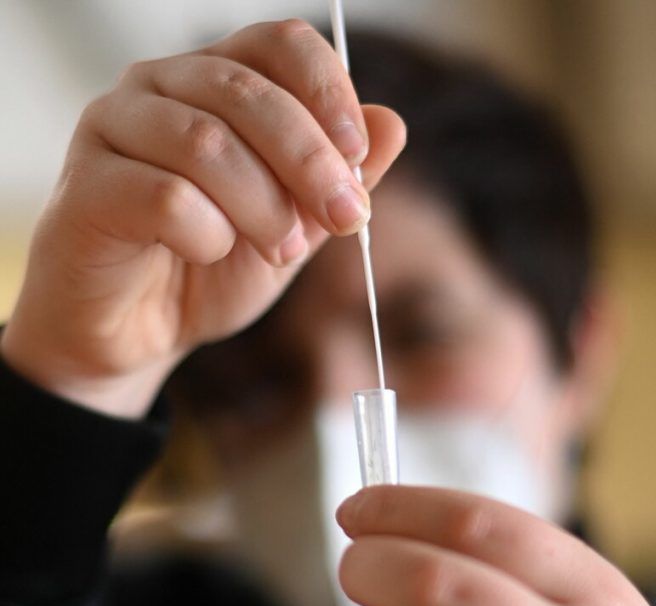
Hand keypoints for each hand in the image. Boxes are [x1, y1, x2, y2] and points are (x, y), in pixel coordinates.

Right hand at [1, 20, 404, 415]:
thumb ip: (336, 180)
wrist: (141, 333)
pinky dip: (207, 234)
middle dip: (311, 162)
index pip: (278, 44)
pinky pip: (166, 197)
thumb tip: (392, 124)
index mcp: (213, 82)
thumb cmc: (211, 271)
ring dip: (264, 206)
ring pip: (206, 142)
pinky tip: (210, 252)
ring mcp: (113, 130)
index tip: (359, 157)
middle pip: (248, 91)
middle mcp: (158, 87)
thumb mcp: (293, 227)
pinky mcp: (86, 188)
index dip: (329, 93)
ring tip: (281, 251)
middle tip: (344, 219)